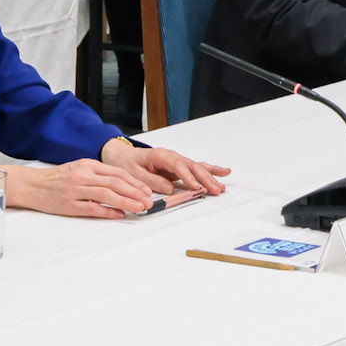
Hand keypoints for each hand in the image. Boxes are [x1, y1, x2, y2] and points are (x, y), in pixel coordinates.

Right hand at [0, 158, 157, 217]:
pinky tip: (120, 214)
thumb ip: (99, 175)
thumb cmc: (56, 178)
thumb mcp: (79, 169)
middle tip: (149, 201)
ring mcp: (76, 190)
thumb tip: (122, 186)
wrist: (31, 185)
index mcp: (88, 165)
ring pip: (107, 194)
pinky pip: (92, 208)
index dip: (135, 182)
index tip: (147, 191)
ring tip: (139, 208)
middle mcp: (83, 175)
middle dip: (135, 192)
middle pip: (115, 183)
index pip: (117, 172)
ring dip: (126, 201)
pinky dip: (108, 212)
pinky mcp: (69, 204)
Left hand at [102, 138, 230, 195]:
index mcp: (160, 156)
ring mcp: (176, 161)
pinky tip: (223, 172)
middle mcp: (171, 156)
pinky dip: (209, 171)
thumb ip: (152, 181)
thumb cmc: (127, 163)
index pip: (177, 165)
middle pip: (191, 167)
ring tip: (222, 186)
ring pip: (197, 168)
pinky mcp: (178, 167)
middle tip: (215, 190)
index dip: (188, 176)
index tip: (197, 186)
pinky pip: (196, 169)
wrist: (122, 156)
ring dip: (210, 177)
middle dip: (205, 179)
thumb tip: (169, 189)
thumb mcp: (134, 173)